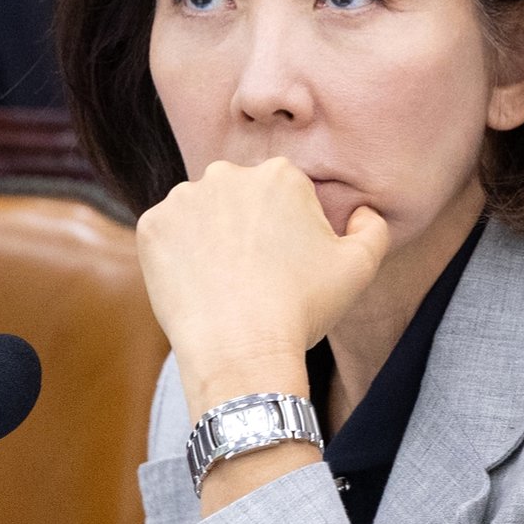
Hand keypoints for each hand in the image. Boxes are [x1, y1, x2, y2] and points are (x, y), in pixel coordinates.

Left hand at [136, 157, 388, 408]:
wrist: (241, 351)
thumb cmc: (303, 308)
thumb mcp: (360, 267)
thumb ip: (372, 228)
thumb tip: (362, 211)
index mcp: (279, 174)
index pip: (281, 195)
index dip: (285, 233)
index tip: (284, 266)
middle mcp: (227, 173)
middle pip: (238, 199)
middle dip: (244, 229)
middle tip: (254, 276)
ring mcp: (183, 198)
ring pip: (199, 215)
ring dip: (208, 240)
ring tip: (223, 284)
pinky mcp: (152, 226)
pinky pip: (166, 236)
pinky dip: (176, 258)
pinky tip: (196, 286)